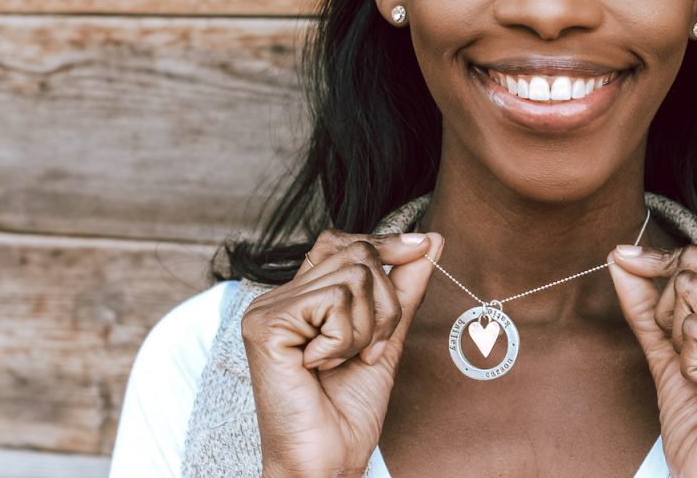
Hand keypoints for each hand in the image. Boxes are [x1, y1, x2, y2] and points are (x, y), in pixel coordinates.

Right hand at [241, 228, 444, 477]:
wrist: (330, 458)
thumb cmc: (350, 409)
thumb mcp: (388, 337)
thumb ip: (404, 288)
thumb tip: (431, 241)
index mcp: (304, 297)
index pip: (344, 242)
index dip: (383, 242)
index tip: (422, 246)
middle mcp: (281, 297)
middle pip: (357, 255)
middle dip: (384, 305)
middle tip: (370, 350)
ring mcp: (268, 309)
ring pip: (352, 279)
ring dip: (365, 330)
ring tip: (344, 362)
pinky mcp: (265, 324)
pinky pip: (333, 303)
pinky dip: (344, 341)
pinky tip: (321, 366)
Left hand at [607, 241, 696, 477]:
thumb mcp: (666, 350)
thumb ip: (646, 303)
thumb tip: (620, 256)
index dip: (665, 262)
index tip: (628, 263)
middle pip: (696, 264)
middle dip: (670, 310)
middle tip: (690, 357)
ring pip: (692, 290)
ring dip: (681, 340)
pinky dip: (691, 363)